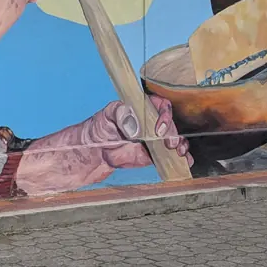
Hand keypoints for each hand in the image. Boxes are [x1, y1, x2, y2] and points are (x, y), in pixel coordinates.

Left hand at [14, 95, 191, 195]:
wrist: (82, 159)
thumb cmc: (89, 135)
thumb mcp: (103, 120)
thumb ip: (120, 117)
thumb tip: (136, 124)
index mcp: (134, 109)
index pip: (157, 105)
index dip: (163, 114)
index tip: (157, 128)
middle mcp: (143, 123)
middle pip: (168, 123)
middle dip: (172, 132)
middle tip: (169, 144)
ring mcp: (147, 140)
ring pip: (172, 139)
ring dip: (180, 144)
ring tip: (178, 152)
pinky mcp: (147, 156)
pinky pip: (167, 155)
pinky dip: (179, 158)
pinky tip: (184, 162)